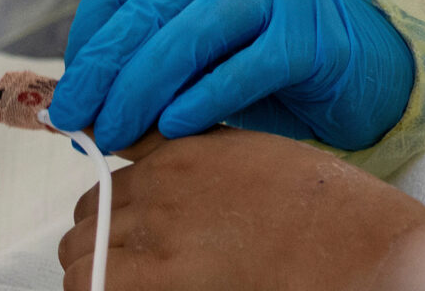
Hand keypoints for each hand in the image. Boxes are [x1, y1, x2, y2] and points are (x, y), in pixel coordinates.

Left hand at [50, 0, 413, 152]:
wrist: (364, 71)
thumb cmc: (269, 67)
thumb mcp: (203, 51)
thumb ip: (151, 62)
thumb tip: (72, 110)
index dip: (87, 36)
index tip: (66, 88)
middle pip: (153, 8)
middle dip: (103, 70)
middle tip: (75, 120)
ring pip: (193, 35)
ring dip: (141, 91)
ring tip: (113, 135)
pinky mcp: (315, 32)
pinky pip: (246, 68)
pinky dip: (202, 101)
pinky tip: (174, 129)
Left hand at [57, 129, 424, 290]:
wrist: (346, 243)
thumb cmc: (319, 208)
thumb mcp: (254, 155)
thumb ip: (201, 156)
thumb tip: (164, 166)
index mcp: (183, 148)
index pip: (113, 176)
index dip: (121, 210)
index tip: (132, 229)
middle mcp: (158, 182)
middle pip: (87, 215)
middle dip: (102, 240)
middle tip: (137, 266)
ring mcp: (150, 231)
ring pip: (77, 254)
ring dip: (95, 272)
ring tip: (136, 285)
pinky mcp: (147, 279)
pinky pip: (89, 285)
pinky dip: (99, 290)